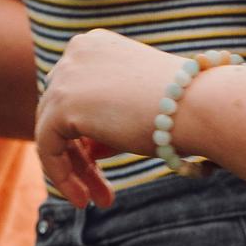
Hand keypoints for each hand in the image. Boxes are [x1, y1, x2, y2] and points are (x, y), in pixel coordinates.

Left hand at [34, 29, 197, 209]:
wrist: (197, 105)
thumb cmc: (180, 106)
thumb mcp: (136, 108)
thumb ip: (106, 123)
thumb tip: (86, 151)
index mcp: (96, 44)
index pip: (74, 91)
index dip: (85, 132)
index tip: (101, 164)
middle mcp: (76, 52)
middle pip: (60, 111)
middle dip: (80, 155)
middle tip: (101, 190)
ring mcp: (66, 75)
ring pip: (52, 132)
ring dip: (74, 170)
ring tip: (97, 201)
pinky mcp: (61, 104)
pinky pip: (48, 148)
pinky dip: (62, 176)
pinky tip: (82, 200)